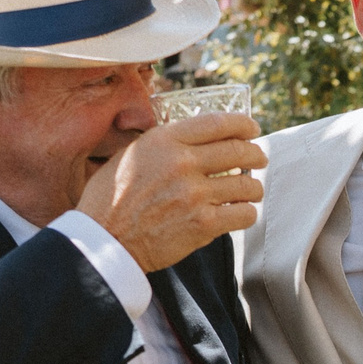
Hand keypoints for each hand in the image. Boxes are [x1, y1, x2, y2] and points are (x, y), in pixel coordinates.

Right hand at [78, 113, 265, 273]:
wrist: (103, 240)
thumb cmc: (111, 200)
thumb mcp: (130, 156)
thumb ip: (163, 144)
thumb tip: (193, 137)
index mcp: (164, 141)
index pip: (218, 123)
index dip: (243, 124)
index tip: (252, 129)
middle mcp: (182, 163)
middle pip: (239, 151)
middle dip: (256, 155)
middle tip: (258, 159)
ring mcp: (195, 194)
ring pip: (247, 185)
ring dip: (253, 188)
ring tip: (249, 191)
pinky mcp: (203, 224)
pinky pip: (244, 214)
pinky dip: (246, 213)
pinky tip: (239, 213)